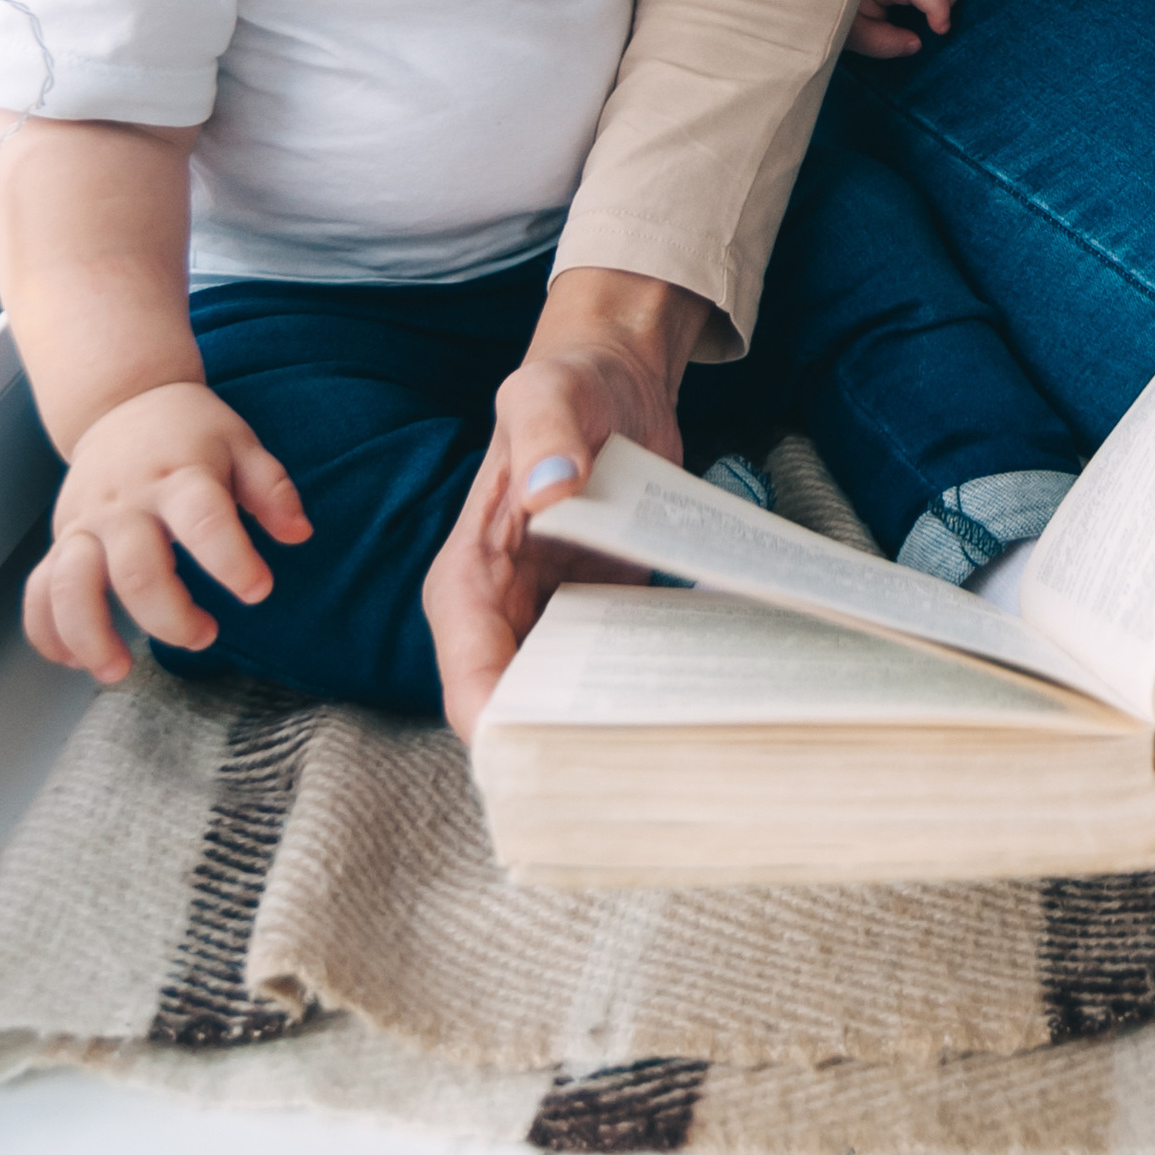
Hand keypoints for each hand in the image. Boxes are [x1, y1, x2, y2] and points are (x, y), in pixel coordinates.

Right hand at [25, 382, 310, 687]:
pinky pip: (39, 590)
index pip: (204, 520)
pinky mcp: (60, 539)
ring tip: (119, 671)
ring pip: (72, 585)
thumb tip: (299, 534)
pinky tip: (72, 660)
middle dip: (170, 617)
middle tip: (205, 635)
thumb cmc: (193, 433)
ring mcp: (85, 522)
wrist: (124, 403)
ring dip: (91, 634)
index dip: (232, 560)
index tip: (258, 591)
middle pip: (136, 570)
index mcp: (179, 476)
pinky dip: (46, 630)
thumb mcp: (242, 444)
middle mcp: (125, 502)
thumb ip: (271, 489)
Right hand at [422, 269, 708, 737]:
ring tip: (666, 753)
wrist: (614, 379)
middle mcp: (502, 611)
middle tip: (628, 776)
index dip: (499, 732)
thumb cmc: (566, 385)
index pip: (469, 680)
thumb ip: (543, 438)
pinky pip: (610, 666)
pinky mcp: (596, 610)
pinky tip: (687, 704)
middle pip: (518, 708)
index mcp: (467, 579)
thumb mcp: (546, 395)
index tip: (546, 768)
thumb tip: (548, 489)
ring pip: (564, 699)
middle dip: (561, 748)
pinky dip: (638, 687)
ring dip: (605, 727)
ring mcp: (549, 616)